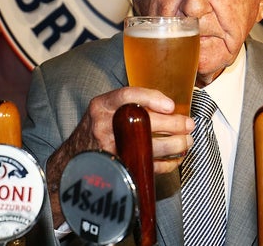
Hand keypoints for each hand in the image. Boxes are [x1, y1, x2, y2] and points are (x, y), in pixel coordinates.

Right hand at [46, 87, 194, 227]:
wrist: (74, 158)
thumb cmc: (98, 129)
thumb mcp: (106, 109)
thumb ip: (130, 104)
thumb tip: (170, 107)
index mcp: (102, 105)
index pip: (127, 95)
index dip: (151, 99)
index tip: (171, 105)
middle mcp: (102, 124)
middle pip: (143, 123)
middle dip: (172, 125)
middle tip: (188, 124)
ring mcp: (108, 148)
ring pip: (147, 148)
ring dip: (174, 145)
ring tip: (187, 141)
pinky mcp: (116, 168)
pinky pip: (145, 167)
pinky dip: (165, 164)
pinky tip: (176, 159)